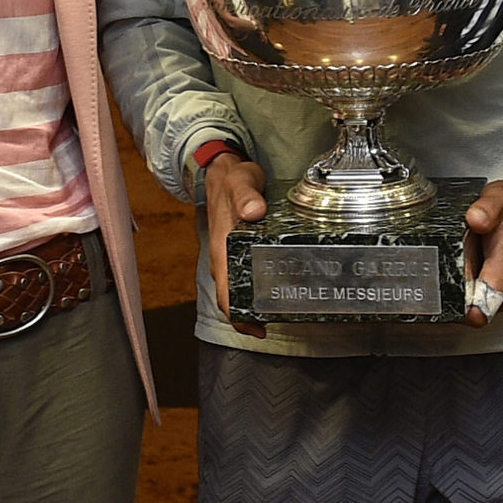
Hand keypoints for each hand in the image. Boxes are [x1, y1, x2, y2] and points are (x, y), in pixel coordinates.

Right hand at [204, 152, 267, 337]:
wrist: (223, 172)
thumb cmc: (232, 179)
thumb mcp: (240, 182)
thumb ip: (246, 195)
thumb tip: (254, 211)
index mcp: (221, 249)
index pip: (225, 295)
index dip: (239, 317)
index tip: (259, 330)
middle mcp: (223, 258)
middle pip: (232, 299)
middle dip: (251, 317)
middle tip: (278, 322)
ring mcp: (229, 256)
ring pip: (238, 289)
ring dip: (254, 304)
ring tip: (281, 310)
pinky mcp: (238, 250)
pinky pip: (244, 276)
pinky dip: (256, 288)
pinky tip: (276, 287)